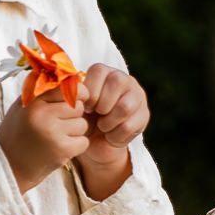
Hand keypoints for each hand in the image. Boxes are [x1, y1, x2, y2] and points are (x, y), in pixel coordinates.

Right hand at [0, 83, 90, 192]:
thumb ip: (41, 90)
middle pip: (78, 106)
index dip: (77, 92)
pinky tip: (61, 148)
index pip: (66, 88)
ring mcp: (53, 133)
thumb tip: (67, 75)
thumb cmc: (16, 134)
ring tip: (58, 137)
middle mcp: (42, 115)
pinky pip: (83, 141)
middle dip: (74, 114)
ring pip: (82, 124)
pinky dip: (76, 146)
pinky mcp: (61, 150)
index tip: (78, 98)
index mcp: (33, 102)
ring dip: (75, 131)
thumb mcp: (22, 106)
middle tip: (60, 123)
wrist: (8, 166)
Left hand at [76, 64, 148, 192]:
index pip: (100, 70)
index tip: (85, 106)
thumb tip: (71, 87)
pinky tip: (111, 135)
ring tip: (102, 126)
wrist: (96, 144)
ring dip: (109, 121)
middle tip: (96, 115)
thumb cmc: (84, 120)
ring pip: (125, 106)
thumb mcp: (75, 106)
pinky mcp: (144, 115)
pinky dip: (115, 135)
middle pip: (117, 82)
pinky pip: (129, 125)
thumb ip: (73, 93)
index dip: (90, 91)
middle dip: (102, 104)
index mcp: (105, 72)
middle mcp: (124, 79)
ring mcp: (137, 96)